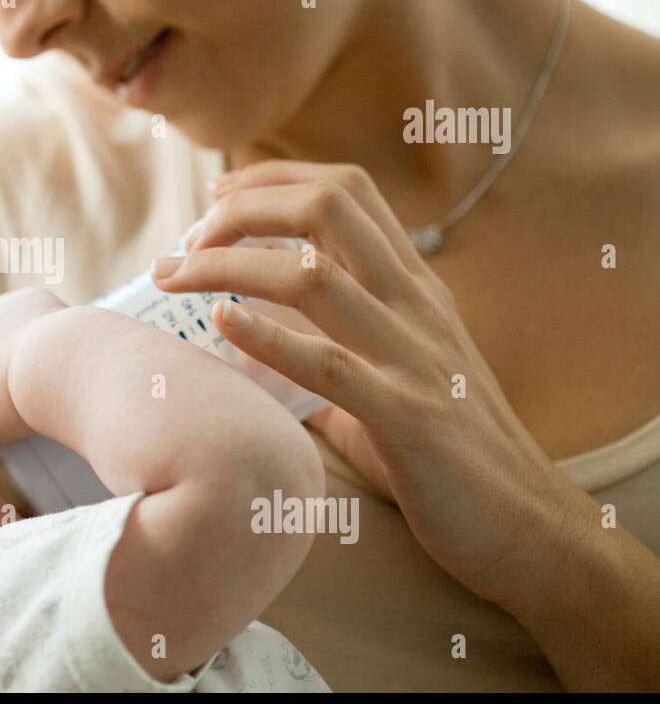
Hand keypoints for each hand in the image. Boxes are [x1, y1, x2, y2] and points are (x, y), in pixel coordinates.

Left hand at [154, 160, 584, 614]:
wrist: (528, 524)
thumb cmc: (448, 455)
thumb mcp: (393, 377)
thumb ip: (331, 350)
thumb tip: (248, 346)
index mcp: (414, 287)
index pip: (347, 192)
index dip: (274, 178)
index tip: (219, 196)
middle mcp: (415, 305)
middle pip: (326, 208)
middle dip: (243, 208)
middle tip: (185, 244)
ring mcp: (414, 356)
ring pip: (315, 276)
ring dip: (230, 264)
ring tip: (174, 275)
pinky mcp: (408, 417)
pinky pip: (331, 364)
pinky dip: (269, 337)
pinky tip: (222, 323)